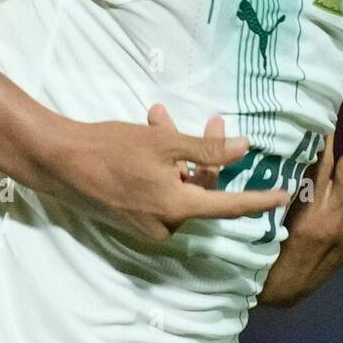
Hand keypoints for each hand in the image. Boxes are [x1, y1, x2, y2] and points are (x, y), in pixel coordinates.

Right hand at [39, 104, 289, 241]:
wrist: (58, 161)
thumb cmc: (112, 148)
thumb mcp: (165, 143)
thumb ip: (207, 150)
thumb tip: (243, 148)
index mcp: (178, 208)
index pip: (230, 207)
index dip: (258, 199)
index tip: (283, 196)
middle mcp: (165, 224)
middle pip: (201, 190)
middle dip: (206, 155)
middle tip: (211, 120)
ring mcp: (145, 223)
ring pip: (178, 186)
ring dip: (179, 155)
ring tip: (161, 118)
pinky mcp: (130, 216)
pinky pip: (159, 192)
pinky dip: (161, 167)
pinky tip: (151, 133)